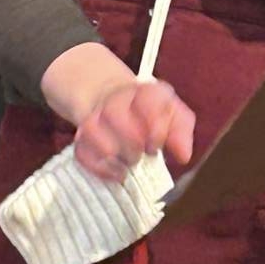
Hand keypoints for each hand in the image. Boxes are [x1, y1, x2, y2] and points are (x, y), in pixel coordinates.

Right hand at [41, 40, 195, 183]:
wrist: (109, 99)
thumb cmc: (146, 113)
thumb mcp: (170, 113)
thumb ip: (181, 130)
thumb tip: (183, 156)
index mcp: (143, 91)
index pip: (147, 100)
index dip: (155, 128)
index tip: (156, 145)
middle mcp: (116, 100)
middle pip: (118, 118)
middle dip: (134, 144)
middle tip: (143, 154)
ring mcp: (95, 118)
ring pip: (102, 141)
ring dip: (120, 158)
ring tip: (131, 162)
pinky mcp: (81, 137)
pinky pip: (84, 155)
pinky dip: (102, 169)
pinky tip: (117, 173)